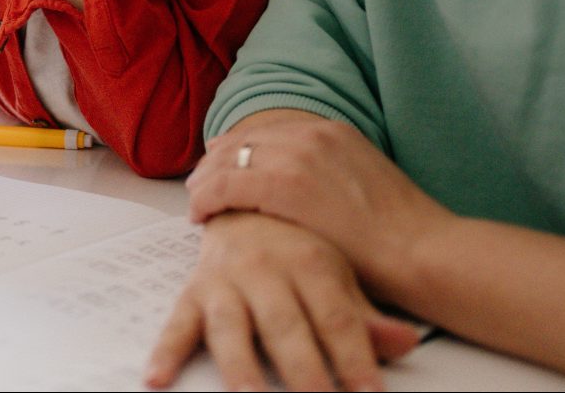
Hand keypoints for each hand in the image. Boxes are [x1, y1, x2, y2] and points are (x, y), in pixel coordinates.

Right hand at [148, 212, 420, 391]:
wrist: (245, 190)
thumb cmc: (297, 242)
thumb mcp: (338, 272)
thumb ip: (367, 316)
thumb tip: (407, 343)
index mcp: (311, 261)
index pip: (337, 318)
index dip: (355, 358)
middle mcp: (267, 268)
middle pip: (287, 327)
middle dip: (304, 371)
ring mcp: (227, 278)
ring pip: (232, 326)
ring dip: (239, 366)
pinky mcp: (195, 288)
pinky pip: (177, 321)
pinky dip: (165, 350)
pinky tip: (156, 376)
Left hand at [190, 113, 455, 302]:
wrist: (423, 251)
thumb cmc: (400, 235)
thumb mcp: (363, 184)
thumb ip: (329, 175)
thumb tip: (302, 187)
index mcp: (333, 131)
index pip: (266, 132)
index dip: (235, 150)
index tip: (218, 167)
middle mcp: (313, 134)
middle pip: (242, 141)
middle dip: (214, 163)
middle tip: (197, 185)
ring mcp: (299, 156)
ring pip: (228, 161)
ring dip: (205, 182)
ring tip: (195, 203)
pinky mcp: (286, 186)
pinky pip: (227, 186)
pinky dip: (207, 199)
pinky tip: (200, 216)